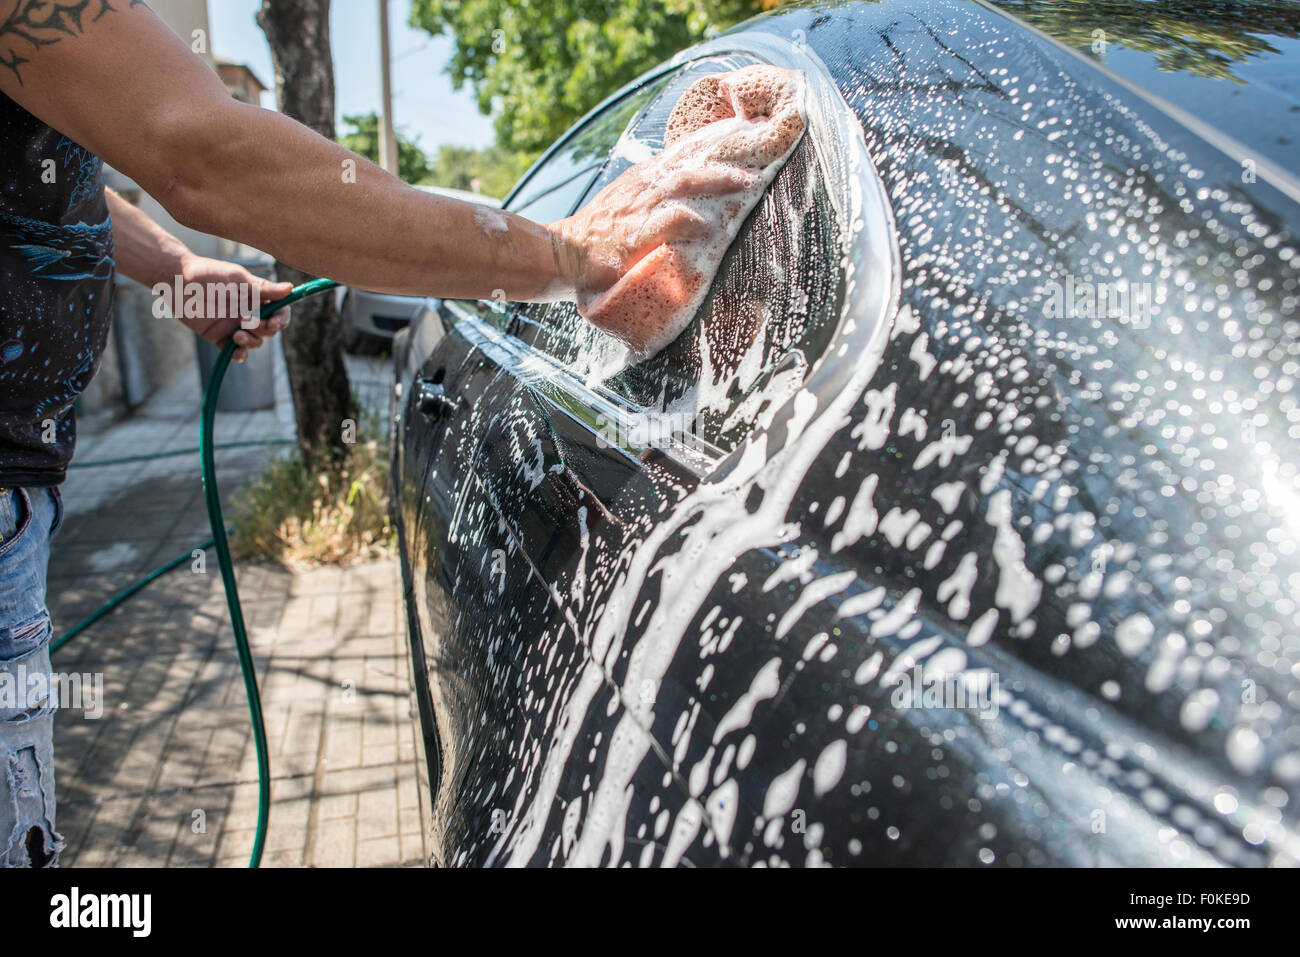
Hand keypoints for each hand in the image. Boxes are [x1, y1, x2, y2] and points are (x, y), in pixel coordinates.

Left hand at [165, 255, 294, 362]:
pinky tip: (236, 352)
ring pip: (254, 342)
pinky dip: (239, 355)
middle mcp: (247, 312)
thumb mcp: (237, 279)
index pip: (278, 311)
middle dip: (265, 330)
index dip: (282, 318)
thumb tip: (290, 289)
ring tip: (237, 335)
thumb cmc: (206, 273)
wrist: (175, 280)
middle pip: (269, 329)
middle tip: (250, 323)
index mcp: (255, 297)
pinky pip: (234, 352)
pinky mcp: (218, 337)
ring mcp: (233, 325)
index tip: (277, 322)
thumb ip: (263, 288)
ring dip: (252, 342)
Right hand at [551, 65, 805, 353]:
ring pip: (685, 184)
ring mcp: (639, 209)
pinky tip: (708, 224)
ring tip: (749, 182)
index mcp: (647, 177)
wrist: (564, 252)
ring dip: (718, 180)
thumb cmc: (599, 234)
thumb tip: (690, 190)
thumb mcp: (629, 202)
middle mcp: (646, 186)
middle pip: (694, 161)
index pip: (689, 150)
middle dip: (731, 156)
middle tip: (766, 151)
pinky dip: (688, 221)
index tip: (752, 133)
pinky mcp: (633, 236)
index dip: (721, 141)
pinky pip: (665, 223)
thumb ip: (657, 192)